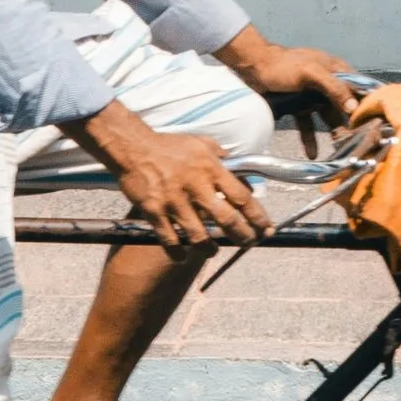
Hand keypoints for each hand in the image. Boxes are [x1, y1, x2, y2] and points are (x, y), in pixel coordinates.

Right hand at [72, 101, 269, 249]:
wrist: (134, 148)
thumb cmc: (170, 146)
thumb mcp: (202, 144)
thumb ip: (222, 158)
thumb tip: (241, 172)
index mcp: (210, 168)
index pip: (241, 196)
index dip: (257, 215)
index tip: (266, 227)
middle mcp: (195, 186)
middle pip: (226, 219)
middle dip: (242, 235)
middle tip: (248, 243)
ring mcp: (174, 201)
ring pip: (198, 235)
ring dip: (209, 248)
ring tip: (214, 251)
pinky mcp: (154, 212)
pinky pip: (170, 240)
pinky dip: (178, 253)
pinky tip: (183, 256)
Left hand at [218, 26, 364, 157]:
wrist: (252, 67)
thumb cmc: (284, 65)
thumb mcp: (311, 73)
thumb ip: (333, 88)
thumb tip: (354, 107)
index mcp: (335, 70)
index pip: (357, 87)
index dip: (367, 103)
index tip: (377, 121)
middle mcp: (326, 83)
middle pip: (344, 106)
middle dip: (350, 124)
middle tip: (357, 144)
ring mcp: (312, 96)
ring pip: (326, 117)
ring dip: (332, 133)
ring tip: (338, 151)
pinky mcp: (297, 106)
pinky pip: (307, 125)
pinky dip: (310, 139)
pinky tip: (312, 154)